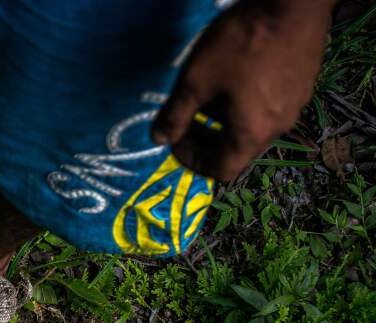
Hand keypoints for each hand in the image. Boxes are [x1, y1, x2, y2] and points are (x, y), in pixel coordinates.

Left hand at [151, 0, 334, 180]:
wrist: (296, 3)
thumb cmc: (242, 44)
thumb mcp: (197, 80)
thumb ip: (175, 114)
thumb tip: (158, 139)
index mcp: (252, 134)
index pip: (221, 170)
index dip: (192, 161)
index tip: (175, 140)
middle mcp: (278, 128)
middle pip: (236, 150)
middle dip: (205, 140)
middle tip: (184, 119)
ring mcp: (294, 106)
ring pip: (252, 127)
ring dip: (223, 120)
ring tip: (205, 94)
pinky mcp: (302, 84)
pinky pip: (267, 107)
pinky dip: (243, 105)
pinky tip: (233, 77)